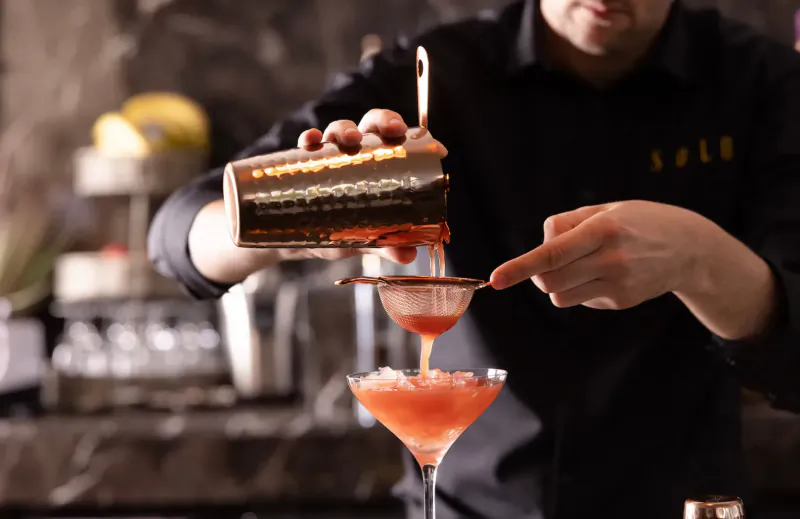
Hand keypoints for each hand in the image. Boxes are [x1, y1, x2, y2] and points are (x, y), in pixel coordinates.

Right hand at [285, 109, 447, 264]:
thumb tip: (409, 256)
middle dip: (384, 121)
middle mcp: (356, 153)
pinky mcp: (304, 162)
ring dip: (345, 128)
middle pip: (373, 125)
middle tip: (392, 131)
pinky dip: (309, 139)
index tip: (437, 148)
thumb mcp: (364, 238)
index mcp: (378, 164)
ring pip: (340, 129)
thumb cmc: (339, 231)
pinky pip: (306, 144)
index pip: (401, 142)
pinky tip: (310, 140)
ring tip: (350, 139)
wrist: (299, 240)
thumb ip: (385, 244)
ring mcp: (331, 155)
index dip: (420, 139)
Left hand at [490, 201, 714, 309]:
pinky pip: (582, 301)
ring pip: (560, 297)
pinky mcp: (622, 301)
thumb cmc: (640, 222)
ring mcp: (617, 284)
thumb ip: (566, 224)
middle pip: (549, 281)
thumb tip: (540, 248)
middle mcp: (610, 259)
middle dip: (537, 274)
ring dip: (556, 284)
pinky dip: (581, 290)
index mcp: (602, 229)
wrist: (691, 249)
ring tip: (580, 266)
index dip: (520, 266)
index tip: (496, 278)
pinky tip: (604, 275)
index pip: (551, 252)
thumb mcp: (606, 209)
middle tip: (550, 261)